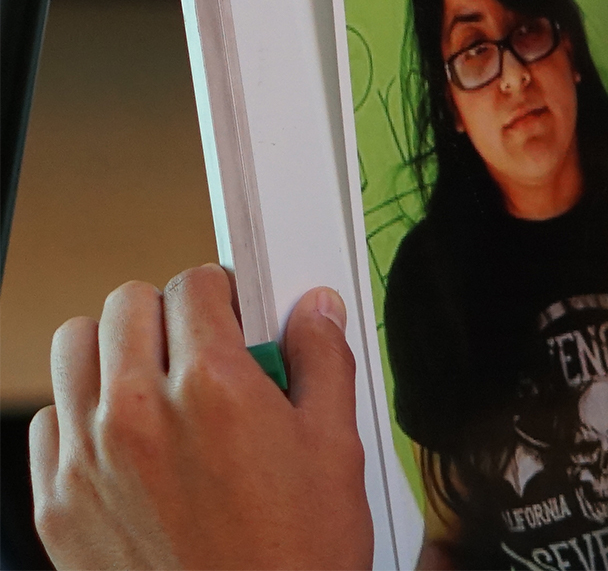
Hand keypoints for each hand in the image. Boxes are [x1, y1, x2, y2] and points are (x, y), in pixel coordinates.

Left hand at [29, 266, 372, 569]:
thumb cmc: (294, 558)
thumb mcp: (336, 450)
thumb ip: (322, 362)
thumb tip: (315, 311)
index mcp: (213, 387)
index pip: (197, 285)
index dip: (226, 294)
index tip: (238, 317)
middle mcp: (139, 411)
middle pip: (128, 303)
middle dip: (170, 314)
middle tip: (202, 348)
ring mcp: (87, 458)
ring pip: (75, 348)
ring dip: (117, 349)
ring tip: (158, 382)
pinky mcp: (57, 502)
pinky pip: (49, 420)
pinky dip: (83, 414)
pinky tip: (130, 440)